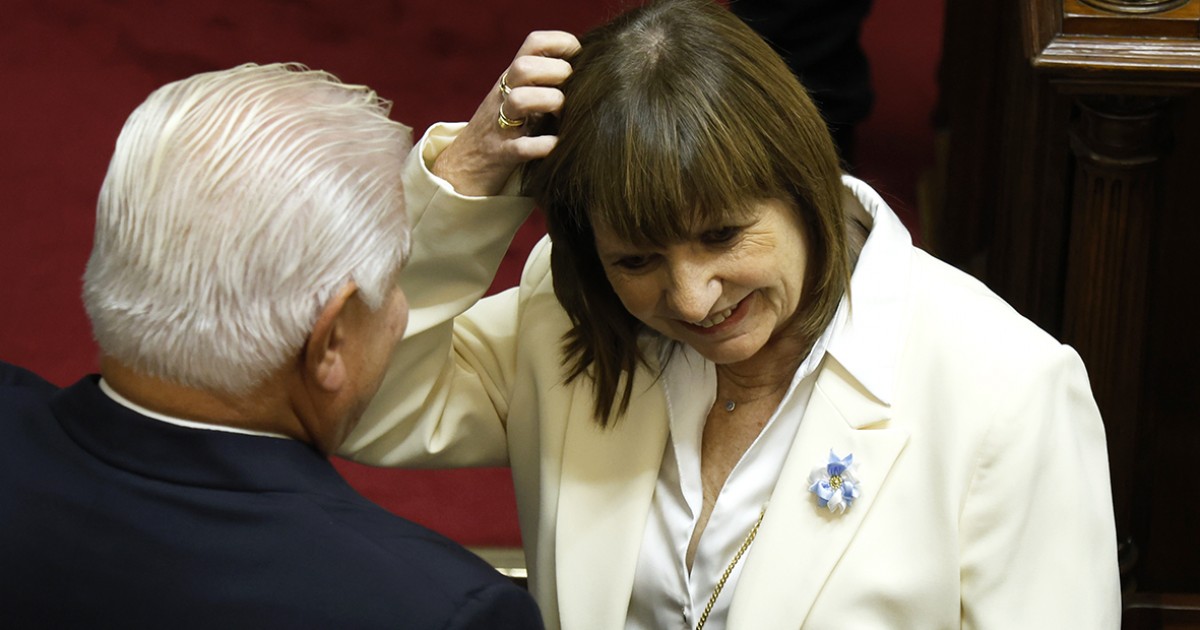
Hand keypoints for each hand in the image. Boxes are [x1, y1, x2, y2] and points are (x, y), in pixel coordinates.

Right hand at [431, 30, 579, 196]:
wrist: (463, 167)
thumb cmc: (503, 130)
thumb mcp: (518, 98)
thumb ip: (543, 82)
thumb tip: (585, 70)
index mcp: (511, 79)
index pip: (534, 43)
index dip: (560, 43)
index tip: (579, 58)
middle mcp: (503, 96)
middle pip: (524, 67)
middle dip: (556, 72)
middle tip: (570, 91)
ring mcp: (499, 125)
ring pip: (519, 100)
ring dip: (549, 102)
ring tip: (561, 116)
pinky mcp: (502, 154)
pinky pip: (522, 147)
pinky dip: (544, 145)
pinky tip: (557, 144)